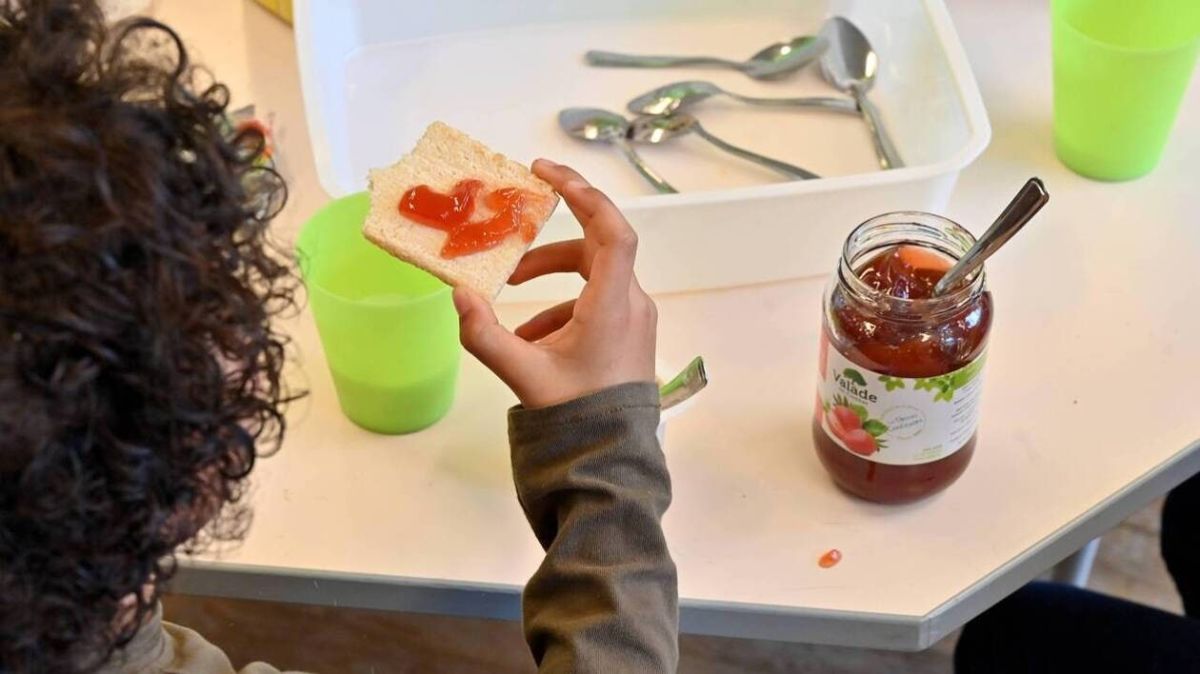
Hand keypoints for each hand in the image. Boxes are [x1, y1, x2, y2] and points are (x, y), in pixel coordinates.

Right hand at [453, 160, 656, 408]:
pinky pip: (598, 301)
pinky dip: (564, 305)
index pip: (611, 231)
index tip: (546, 175)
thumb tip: (458, 293)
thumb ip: (484, 334)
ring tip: (514, 300)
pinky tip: (534, 337)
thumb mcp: (523, 376)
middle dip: (548, 245)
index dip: (583, 194)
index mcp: (614, 306)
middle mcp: (633, 304)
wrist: (612, 457)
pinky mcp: (631, 332)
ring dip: (552, 280)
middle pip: (594, 248)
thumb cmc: (577, 415)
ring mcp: (636, 318)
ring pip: (593, 276)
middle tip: (513, 228)